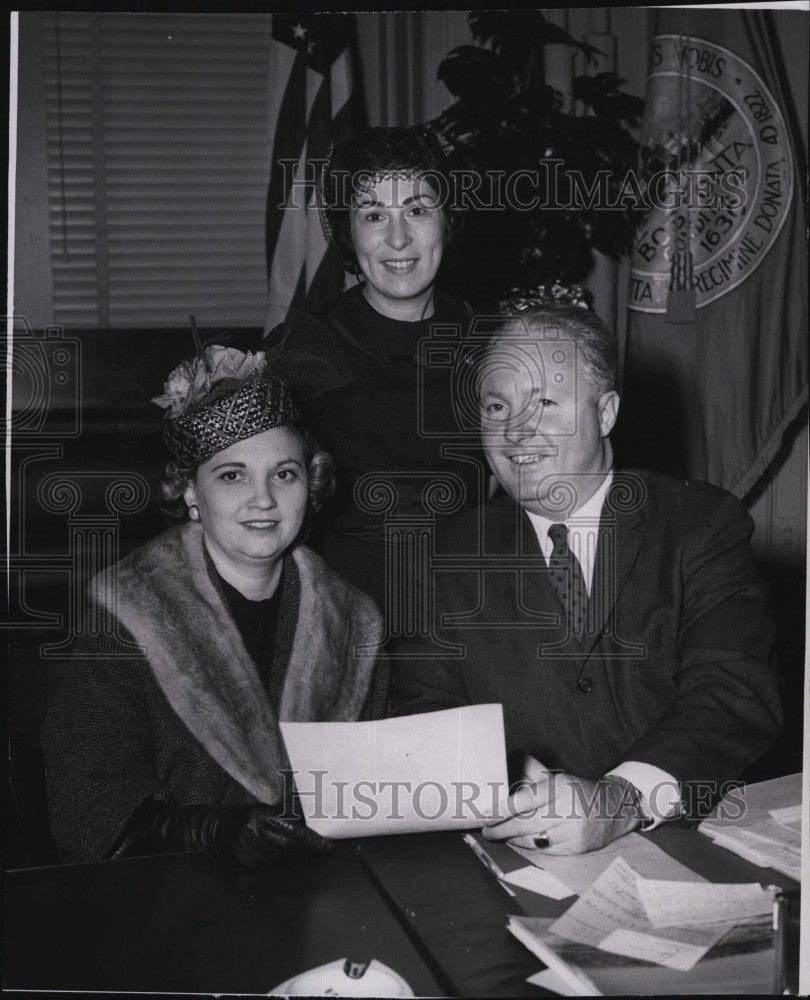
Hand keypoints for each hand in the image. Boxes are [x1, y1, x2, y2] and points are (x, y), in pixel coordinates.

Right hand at [113, 800, 332, 866]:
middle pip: (289, 847)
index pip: (291, 831)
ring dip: (299, 855)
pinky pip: (271, 863)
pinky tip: (293, 856)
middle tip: (326, 850)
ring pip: (282, 857)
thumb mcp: (261, 807)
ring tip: (315, 852)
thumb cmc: (241, 813)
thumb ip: (282, 812)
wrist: (213, 827)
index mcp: (259, 816)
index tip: (326, 845)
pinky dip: (284, 859)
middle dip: (309, 850)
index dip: (310, 840)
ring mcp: (249, 851)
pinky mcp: (245, 862)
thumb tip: (307, 815)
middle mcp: (254, 835)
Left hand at [482, 757, 642, 854]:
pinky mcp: (575, 848)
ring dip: (512, 839)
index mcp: (560, 787)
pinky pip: (544, 850)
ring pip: (533, 839)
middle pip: (525, 823)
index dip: (502, 808)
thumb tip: (506, 760)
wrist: (614, 809)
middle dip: (501, 829)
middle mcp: (567, 809)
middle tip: (486, 829)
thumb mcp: (557, 776)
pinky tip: (518, 841)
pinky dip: (529, 846)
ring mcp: (572, 831)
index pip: (525, 799)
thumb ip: (531, 770)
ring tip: (498, 835)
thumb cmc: (576, 790)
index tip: (485, 815)